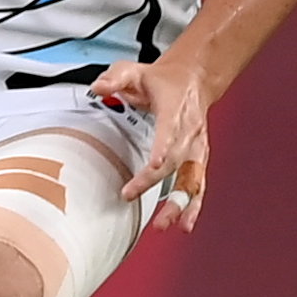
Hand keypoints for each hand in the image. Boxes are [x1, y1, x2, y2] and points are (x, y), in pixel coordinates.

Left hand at [92, 52, 210, 228]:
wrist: (193, 81)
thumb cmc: (160, 80)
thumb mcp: (134, 70)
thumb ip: (116, 77)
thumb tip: (98, 86)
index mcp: (176, 111)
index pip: (170, 133)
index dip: (163, 150)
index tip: (154, 165)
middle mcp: (190, 133)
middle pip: (178, 163)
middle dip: (159, 183)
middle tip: (133, 196)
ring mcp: (197, 148)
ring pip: (193, 179)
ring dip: (181, 203)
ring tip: (167, 225)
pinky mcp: (198, 159)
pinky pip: (198, 184)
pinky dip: (193, 204)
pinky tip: (185, 224)